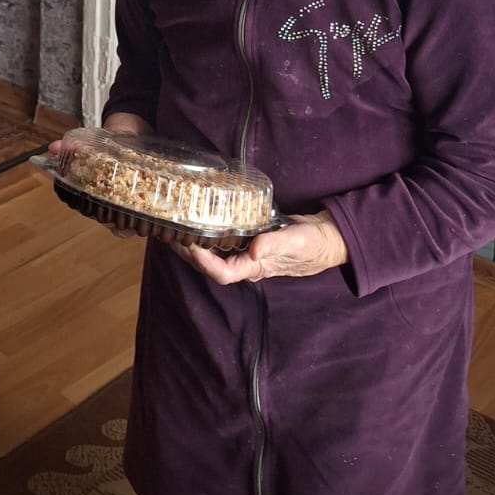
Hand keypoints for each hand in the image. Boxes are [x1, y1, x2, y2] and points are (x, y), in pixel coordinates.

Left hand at [167, 213, 348, 283]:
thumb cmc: (312, 243)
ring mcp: (244, 253)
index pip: (223, 273)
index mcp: (255, 268)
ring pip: (212, 254)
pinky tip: (196, 221)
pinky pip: (221, 242)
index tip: (191, 246)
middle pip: (210, 266)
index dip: (204, 263)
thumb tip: (253, 250)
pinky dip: (206, 233)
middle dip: (189, 254)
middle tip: (169, 235)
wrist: (324, 238)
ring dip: (192, 244)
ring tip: (174, 228)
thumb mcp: (296, 242)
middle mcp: (246, 263)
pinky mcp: (246, 240)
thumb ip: (275, 245)